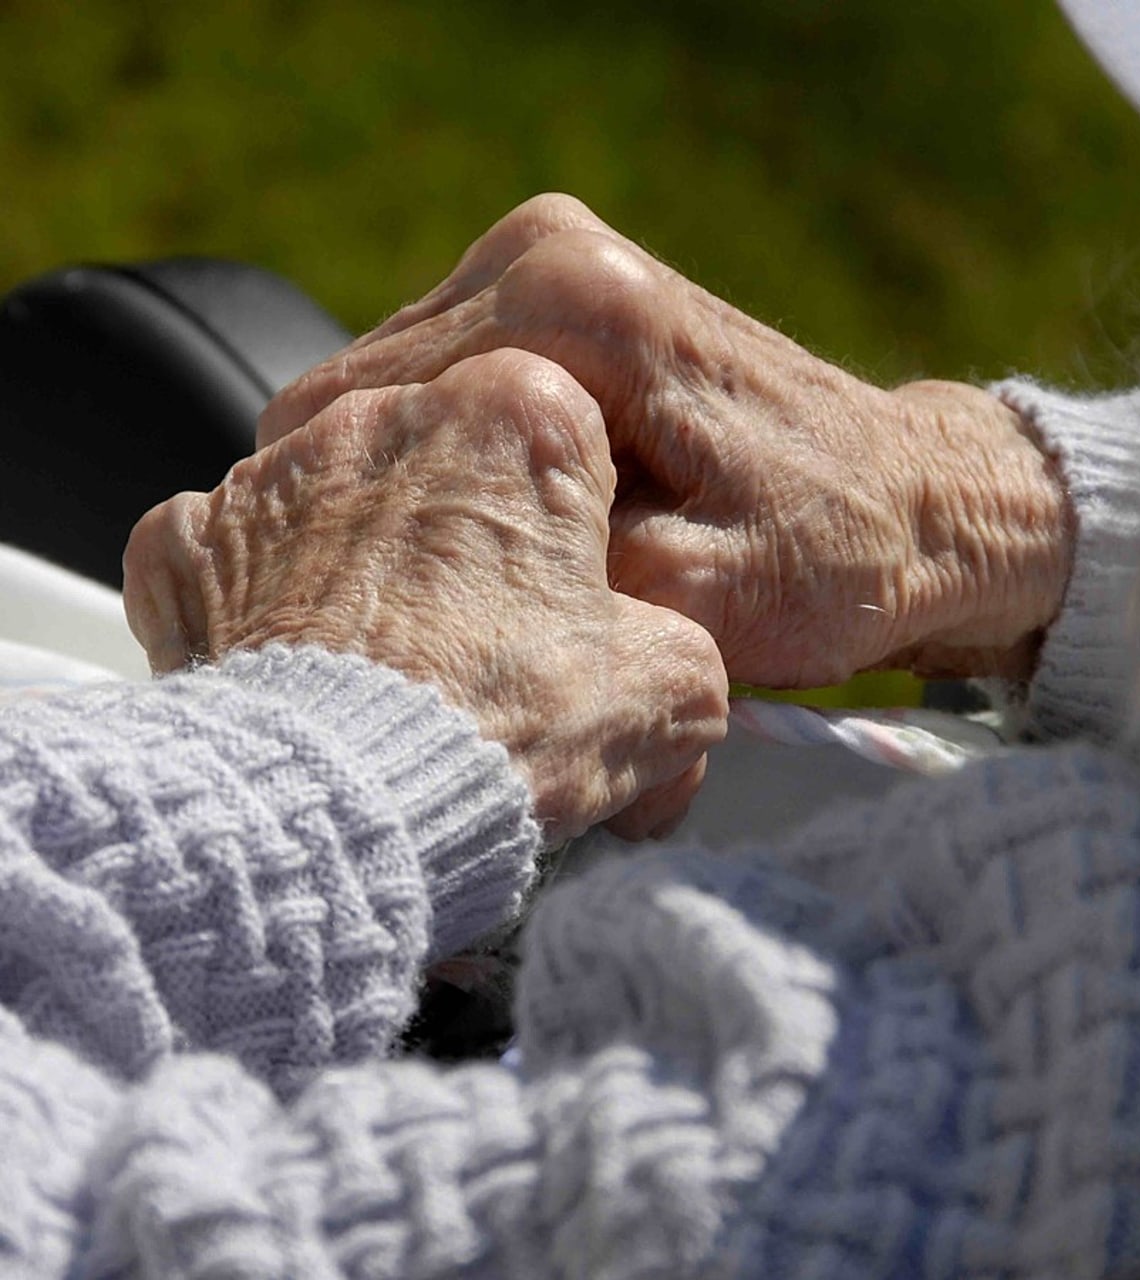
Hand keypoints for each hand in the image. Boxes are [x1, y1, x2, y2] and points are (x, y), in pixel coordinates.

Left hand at [124, 349, 727, 842]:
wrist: (343, 809)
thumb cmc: (503, 732)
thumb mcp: (666, 695)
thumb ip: (679, 649)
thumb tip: (664, 675)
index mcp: (517, 417)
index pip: (565, 432)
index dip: (576, 522)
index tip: (569, 590)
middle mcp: (388, 416)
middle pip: (446, 457)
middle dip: (471, 530)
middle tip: (485, 634)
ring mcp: (277, 472)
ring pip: (342, 496)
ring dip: (370, 557)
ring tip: (394, 663)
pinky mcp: (191, 540)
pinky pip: (238, 547)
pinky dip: (268, 597)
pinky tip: (304, 663)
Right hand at [260, 193, 1071, 686]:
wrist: (910, 507)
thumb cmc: (824, 560)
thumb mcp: (690, 602)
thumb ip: (547, 573)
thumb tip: (417, 579)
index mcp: (573, 306)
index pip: (363, 408)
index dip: (353, 519)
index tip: (375, 605)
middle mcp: (549, 252)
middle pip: (366, 391)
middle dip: (384, 496)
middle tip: (432, 598)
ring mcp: (552, 261)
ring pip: (398, 391)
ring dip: (419, 480)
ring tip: (480, 565)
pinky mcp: (559, 296)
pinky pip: (447, 386)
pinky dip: (455, 459)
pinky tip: (500, 523)